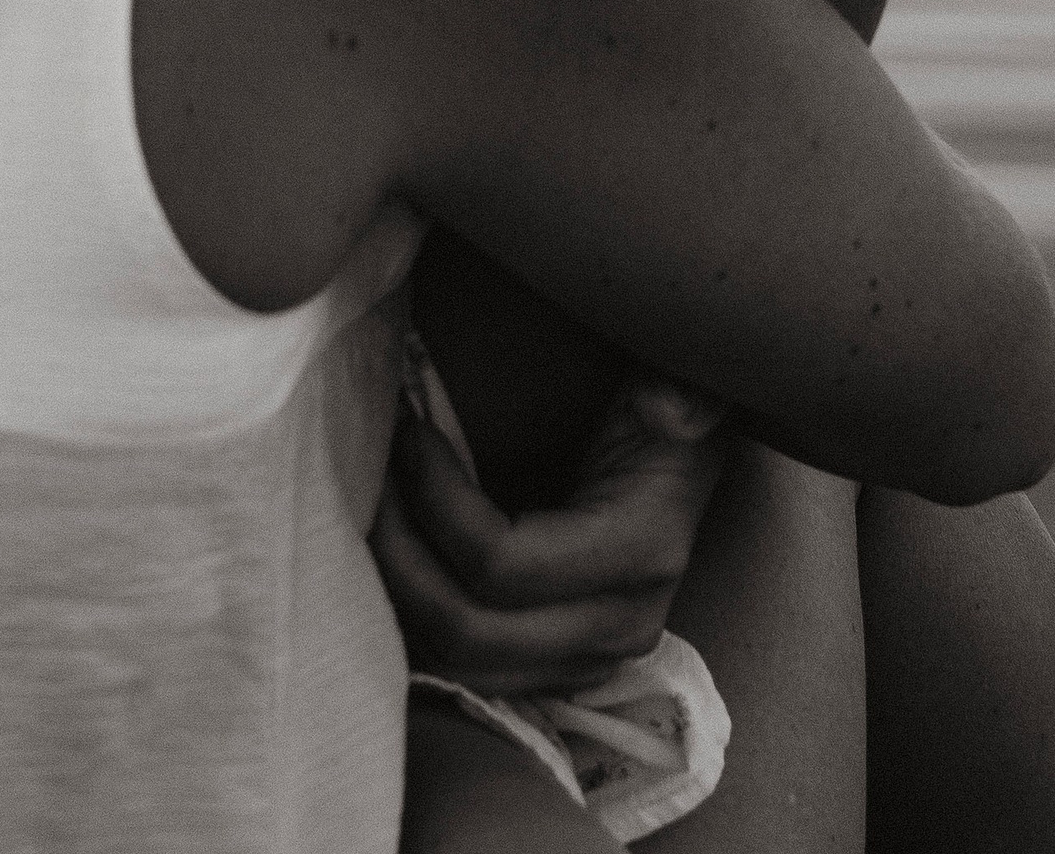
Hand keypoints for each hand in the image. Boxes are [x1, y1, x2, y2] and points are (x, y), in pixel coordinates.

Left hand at [371, 376, 729, 697]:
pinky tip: (398, 554)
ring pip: (457, 665)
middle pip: (468, 631)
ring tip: (377, 511)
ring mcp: (587, 660)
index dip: (435, 499)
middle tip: (373, 476)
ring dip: (399, 592)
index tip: (408, 431)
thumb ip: (681, 391)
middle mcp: (617, 625)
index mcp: (640, 553)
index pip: (502, 563)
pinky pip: (465, 670)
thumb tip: (671, 408)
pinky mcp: (557, 668)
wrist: (678, 462)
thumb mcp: (675, 383)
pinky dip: (417, 618)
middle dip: (399, 553)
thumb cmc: (660, 412)